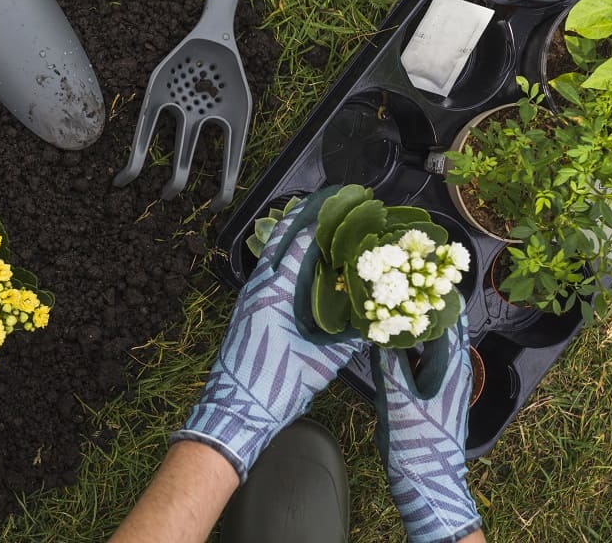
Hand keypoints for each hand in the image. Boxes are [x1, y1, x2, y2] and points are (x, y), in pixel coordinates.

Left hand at [171, 201, 366, 480]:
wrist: (235, 411)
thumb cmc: (275, 386)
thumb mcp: (321, 363)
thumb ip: (348, 338)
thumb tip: (376, 319)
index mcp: (274, 292)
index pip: (300, 243)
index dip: (322, 220)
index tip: (344, 201)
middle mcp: (258, 287)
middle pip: (281, 240)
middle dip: (304, 217)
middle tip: (330, 200)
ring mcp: (250, 298)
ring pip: (272, 255)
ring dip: (293, 236)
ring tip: (318, 221)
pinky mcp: (249, 310)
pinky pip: (270, 273)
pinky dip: (287, 259)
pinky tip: (303, 263)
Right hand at [371, 305, 481, 542]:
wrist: (428, 482)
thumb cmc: (417, 442)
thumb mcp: (397, 399)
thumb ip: (388, 362)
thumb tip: (379, 328)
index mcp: (453, 366)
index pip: (450, 318)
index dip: (437, 294)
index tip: (418, 269)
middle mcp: (454, 368)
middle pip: (442, 326)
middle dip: (424, 303)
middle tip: (399, 282)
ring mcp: (445, 380)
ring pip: (433, 341)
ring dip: (417, 323)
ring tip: (393, 302)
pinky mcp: (433, 391)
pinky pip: (424, 357)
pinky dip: (411, 343)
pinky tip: (391, 339)